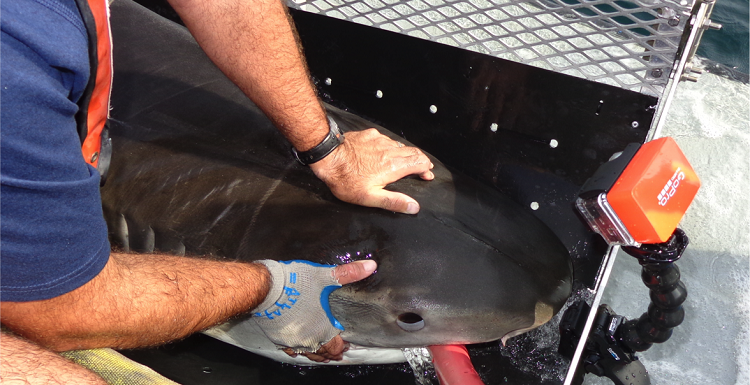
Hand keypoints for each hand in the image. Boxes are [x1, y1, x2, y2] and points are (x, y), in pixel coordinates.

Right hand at [252, 259, 375, 361]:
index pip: (336, 346)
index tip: (346, 345)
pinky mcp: (276, 337)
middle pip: (322, 353)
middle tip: (336, 353)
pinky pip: (290, 349)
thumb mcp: (324, 276)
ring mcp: (291, 341)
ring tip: (320, 353)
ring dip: (315, 353)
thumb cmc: (294, 283)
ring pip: (306, 354)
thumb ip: (349, 273)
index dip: (342, 346)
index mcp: (322, 329)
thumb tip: (370, 266)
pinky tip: (298, 346)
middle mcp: (307, 340)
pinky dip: (297, 349)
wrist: (264, 288)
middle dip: (330, 353)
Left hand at [310, 128, 433, 213]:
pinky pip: (385, 139)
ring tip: (403, 161)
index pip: (420, 162)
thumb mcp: (370, 197)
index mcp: (393, 166)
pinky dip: (390, 146)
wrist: (328, 158)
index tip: (426, 175)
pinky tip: (383, 151)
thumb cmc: (347, 180)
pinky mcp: (370, 135)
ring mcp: (380, 140)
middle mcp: (390, 150)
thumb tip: (414, 207)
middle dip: (420, 160)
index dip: (426, 169)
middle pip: (414, 151)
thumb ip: (394, 202)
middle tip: (421, 168)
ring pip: (400, 145)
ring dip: (405, 153)